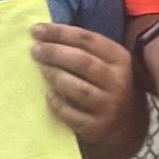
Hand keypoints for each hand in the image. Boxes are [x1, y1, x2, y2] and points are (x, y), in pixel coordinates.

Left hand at [33, 23, 134, 144]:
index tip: (36, 30)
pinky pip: (73, 115)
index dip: (60, 33)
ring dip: (56, 76)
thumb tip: (44, 33)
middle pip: (83, 62)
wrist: (123, 123)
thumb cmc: (104, 84)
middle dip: (55, 53)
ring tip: (42, 69)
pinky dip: (58, 104)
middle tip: (35, 51)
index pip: (87, 39)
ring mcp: (108, 106)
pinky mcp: (96, 128)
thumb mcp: (105, 62)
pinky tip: (48, 96)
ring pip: (79, 89)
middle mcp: (118, 82)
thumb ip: (83, 48)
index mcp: (119, 58)